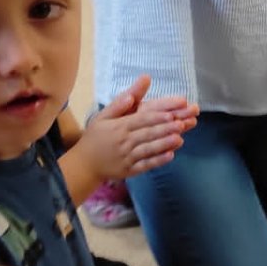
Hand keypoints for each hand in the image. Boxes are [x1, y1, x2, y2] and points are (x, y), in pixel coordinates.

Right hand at [78, 75, 198, 181]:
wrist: (84, 164)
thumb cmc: (95, 137)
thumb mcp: (102, 117)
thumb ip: (118, 105)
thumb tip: (131, 95)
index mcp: (118, 126)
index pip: (140, 120)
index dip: (156, 117)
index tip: (170, 113)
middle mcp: (123, 142)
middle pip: (147, 134)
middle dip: (165, 129)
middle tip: (182, 123)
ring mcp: (127, 157)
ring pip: (148, 149)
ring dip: (164, 144)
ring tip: (179, 138)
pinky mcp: (129, 170)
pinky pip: (145, 165)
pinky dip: (157, 161)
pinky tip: (171, 155)